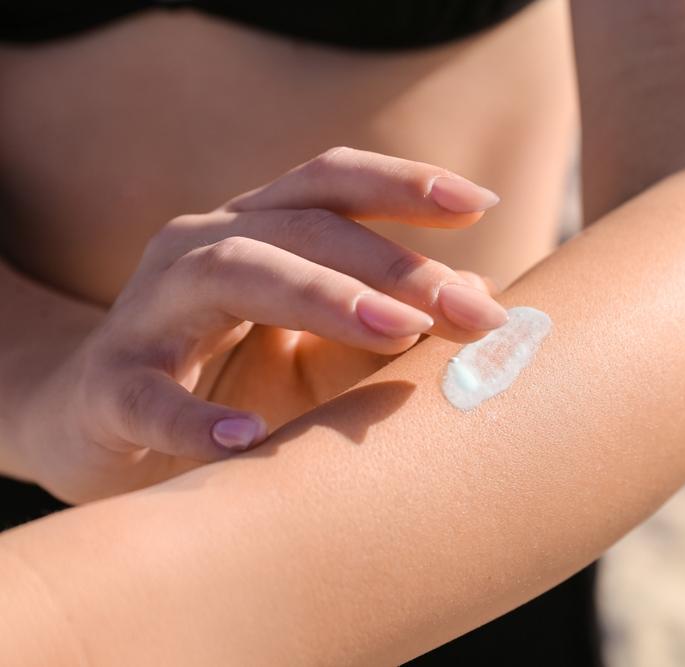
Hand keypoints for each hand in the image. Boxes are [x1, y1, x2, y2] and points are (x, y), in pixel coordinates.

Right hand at [17, 147, 507, 502]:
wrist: (98, 423)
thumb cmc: (226, 376)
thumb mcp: (314, 342)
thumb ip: (387, 317)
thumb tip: (481, 292)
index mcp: (254, 231)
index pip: (330, 184)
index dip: (402, 183)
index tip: (480, 203)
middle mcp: (201, 250)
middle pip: (303, 226)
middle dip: (394, 263)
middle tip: (472, 310)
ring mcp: (149, 312)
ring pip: (233, 273)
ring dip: (323, 297)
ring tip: (401, 333)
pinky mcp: (110, 386)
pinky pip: (146, 396)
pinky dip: (194, 415)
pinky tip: (247, 438)